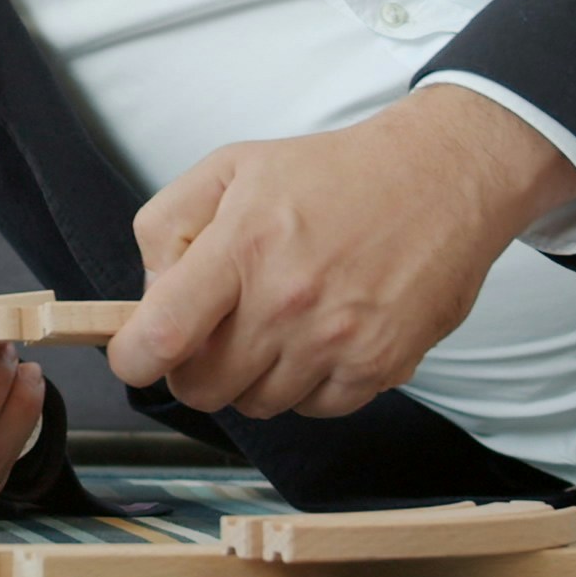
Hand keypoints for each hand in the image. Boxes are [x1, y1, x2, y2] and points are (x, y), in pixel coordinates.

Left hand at [106, 84, 575, 420]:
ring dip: (252, 377)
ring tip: (276, 325)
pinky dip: (306, 386)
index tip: (136, 355)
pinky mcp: (380, 367)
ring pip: (257, 405)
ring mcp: (338, 340)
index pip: (163, 336)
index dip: (134, 359)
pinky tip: (317, 339)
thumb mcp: (231, 167)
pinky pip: (314, 410)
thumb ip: (169, 226)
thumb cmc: (332, 173)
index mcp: (244, 246)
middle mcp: (289, 301)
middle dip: (194, 369)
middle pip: (204, 387)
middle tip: (213, 334)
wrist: (440, 179)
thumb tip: (152, 294)